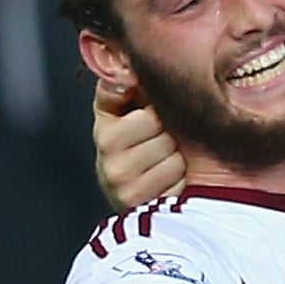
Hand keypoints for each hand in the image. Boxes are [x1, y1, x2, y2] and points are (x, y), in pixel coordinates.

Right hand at [94, 81, 184, 210]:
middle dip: (169, 137)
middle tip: (160, 141)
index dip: (157, 114)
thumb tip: (125, 73)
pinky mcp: (146, 210)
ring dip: (176, 160)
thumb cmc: (125, 140)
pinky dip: (179, 182)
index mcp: (105, 135)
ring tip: (162, 160)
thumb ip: (116, 87)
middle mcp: (110, 167)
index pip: (150, 117)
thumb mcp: (115, 111)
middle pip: (166, 140)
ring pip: (175, 163)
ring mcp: (126, 192)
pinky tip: (166, 181)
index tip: (151, 116)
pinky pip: (179, 186)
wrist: (124, 190)